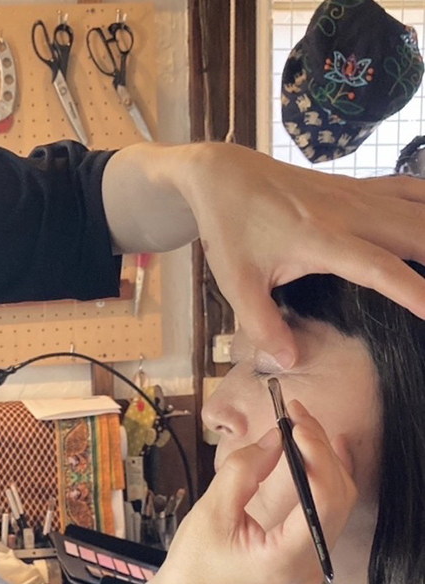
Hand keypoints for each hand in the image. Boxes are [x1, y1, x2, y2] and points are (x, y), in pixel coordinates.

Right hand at [134, 401, 356, 583]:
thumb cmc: (195, 563)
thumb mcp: (212, 512)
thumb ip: (243, 471)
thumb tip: (274, 436)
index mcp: (288, 557)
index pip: (324, 498)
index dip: (315, 453)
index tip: (294, 422)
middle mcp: (311, 563)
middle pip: (337, 496)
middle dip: (319, 449)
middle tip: (294, 414)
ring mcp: (312, 561)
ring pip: (338, 501)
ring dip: (323, 459)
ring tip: (301, 426)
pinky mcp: (306, 553)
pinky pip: (328, 510)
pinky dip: (323, 477)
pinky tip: (319, 452)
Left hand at [179, 143, 424, 368]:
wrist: (224, 175)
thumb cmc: (229, 228)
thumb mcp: (235, 281)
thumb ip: (261, 324)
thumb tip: (290, 362)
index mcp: (322, 239)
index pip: (383, 269)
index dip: (417, 292)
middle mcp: (349, 213)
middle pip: (417, 233)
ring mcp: (357, 195)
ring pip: (419, 209)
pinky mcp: (358, 186)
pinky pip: (409, 189)